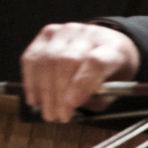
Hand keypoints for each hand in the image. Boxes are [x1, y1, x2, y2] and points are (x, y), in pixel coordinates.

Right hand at [20, 22, 140, 122]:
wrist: (108, 45)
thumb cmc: (112, 70)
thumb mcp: (117, 89)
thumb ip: (97, 98)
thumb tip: (70, 105)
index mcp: (113, 48)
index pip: (96, 61)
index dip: (82, 83)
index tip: (72, 104)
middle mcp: (89, 35)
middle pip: (67, 61)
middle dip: (58, 94)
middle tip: (56, 116)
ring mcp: (67, 31)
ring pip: (47, 59)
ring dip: (43, 90)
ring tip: (46, 112)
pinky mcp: (48, 33)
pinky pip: (33, 57)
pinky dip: (30, 80)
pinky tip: (34, 98)